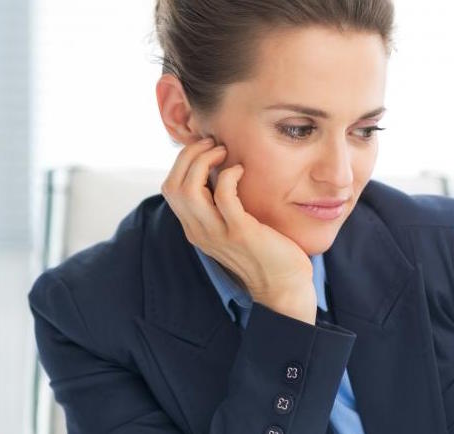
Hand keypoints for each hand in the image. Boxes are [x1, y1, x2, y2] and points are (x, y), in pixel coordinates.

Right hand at [161, 137, 316, 323]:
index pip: (170, 188)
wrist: (283, 286)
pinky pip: (224, 195)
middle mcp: (200, 231)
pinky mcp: (240, 233)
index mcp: (195, 229)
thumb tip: (220, 171)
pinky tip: (241, 170)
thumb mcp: (232, 227)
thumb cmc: (264, 252)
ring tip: (223, 151)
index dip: (183, 162)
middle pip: (174, 185)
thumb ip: (220, 206)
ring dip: (204, 161)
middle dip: (190, 156)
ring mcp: (218, 233)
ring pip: (189, 189)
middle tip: (213, 144)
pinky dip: (228, 175)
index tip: (205, 149)